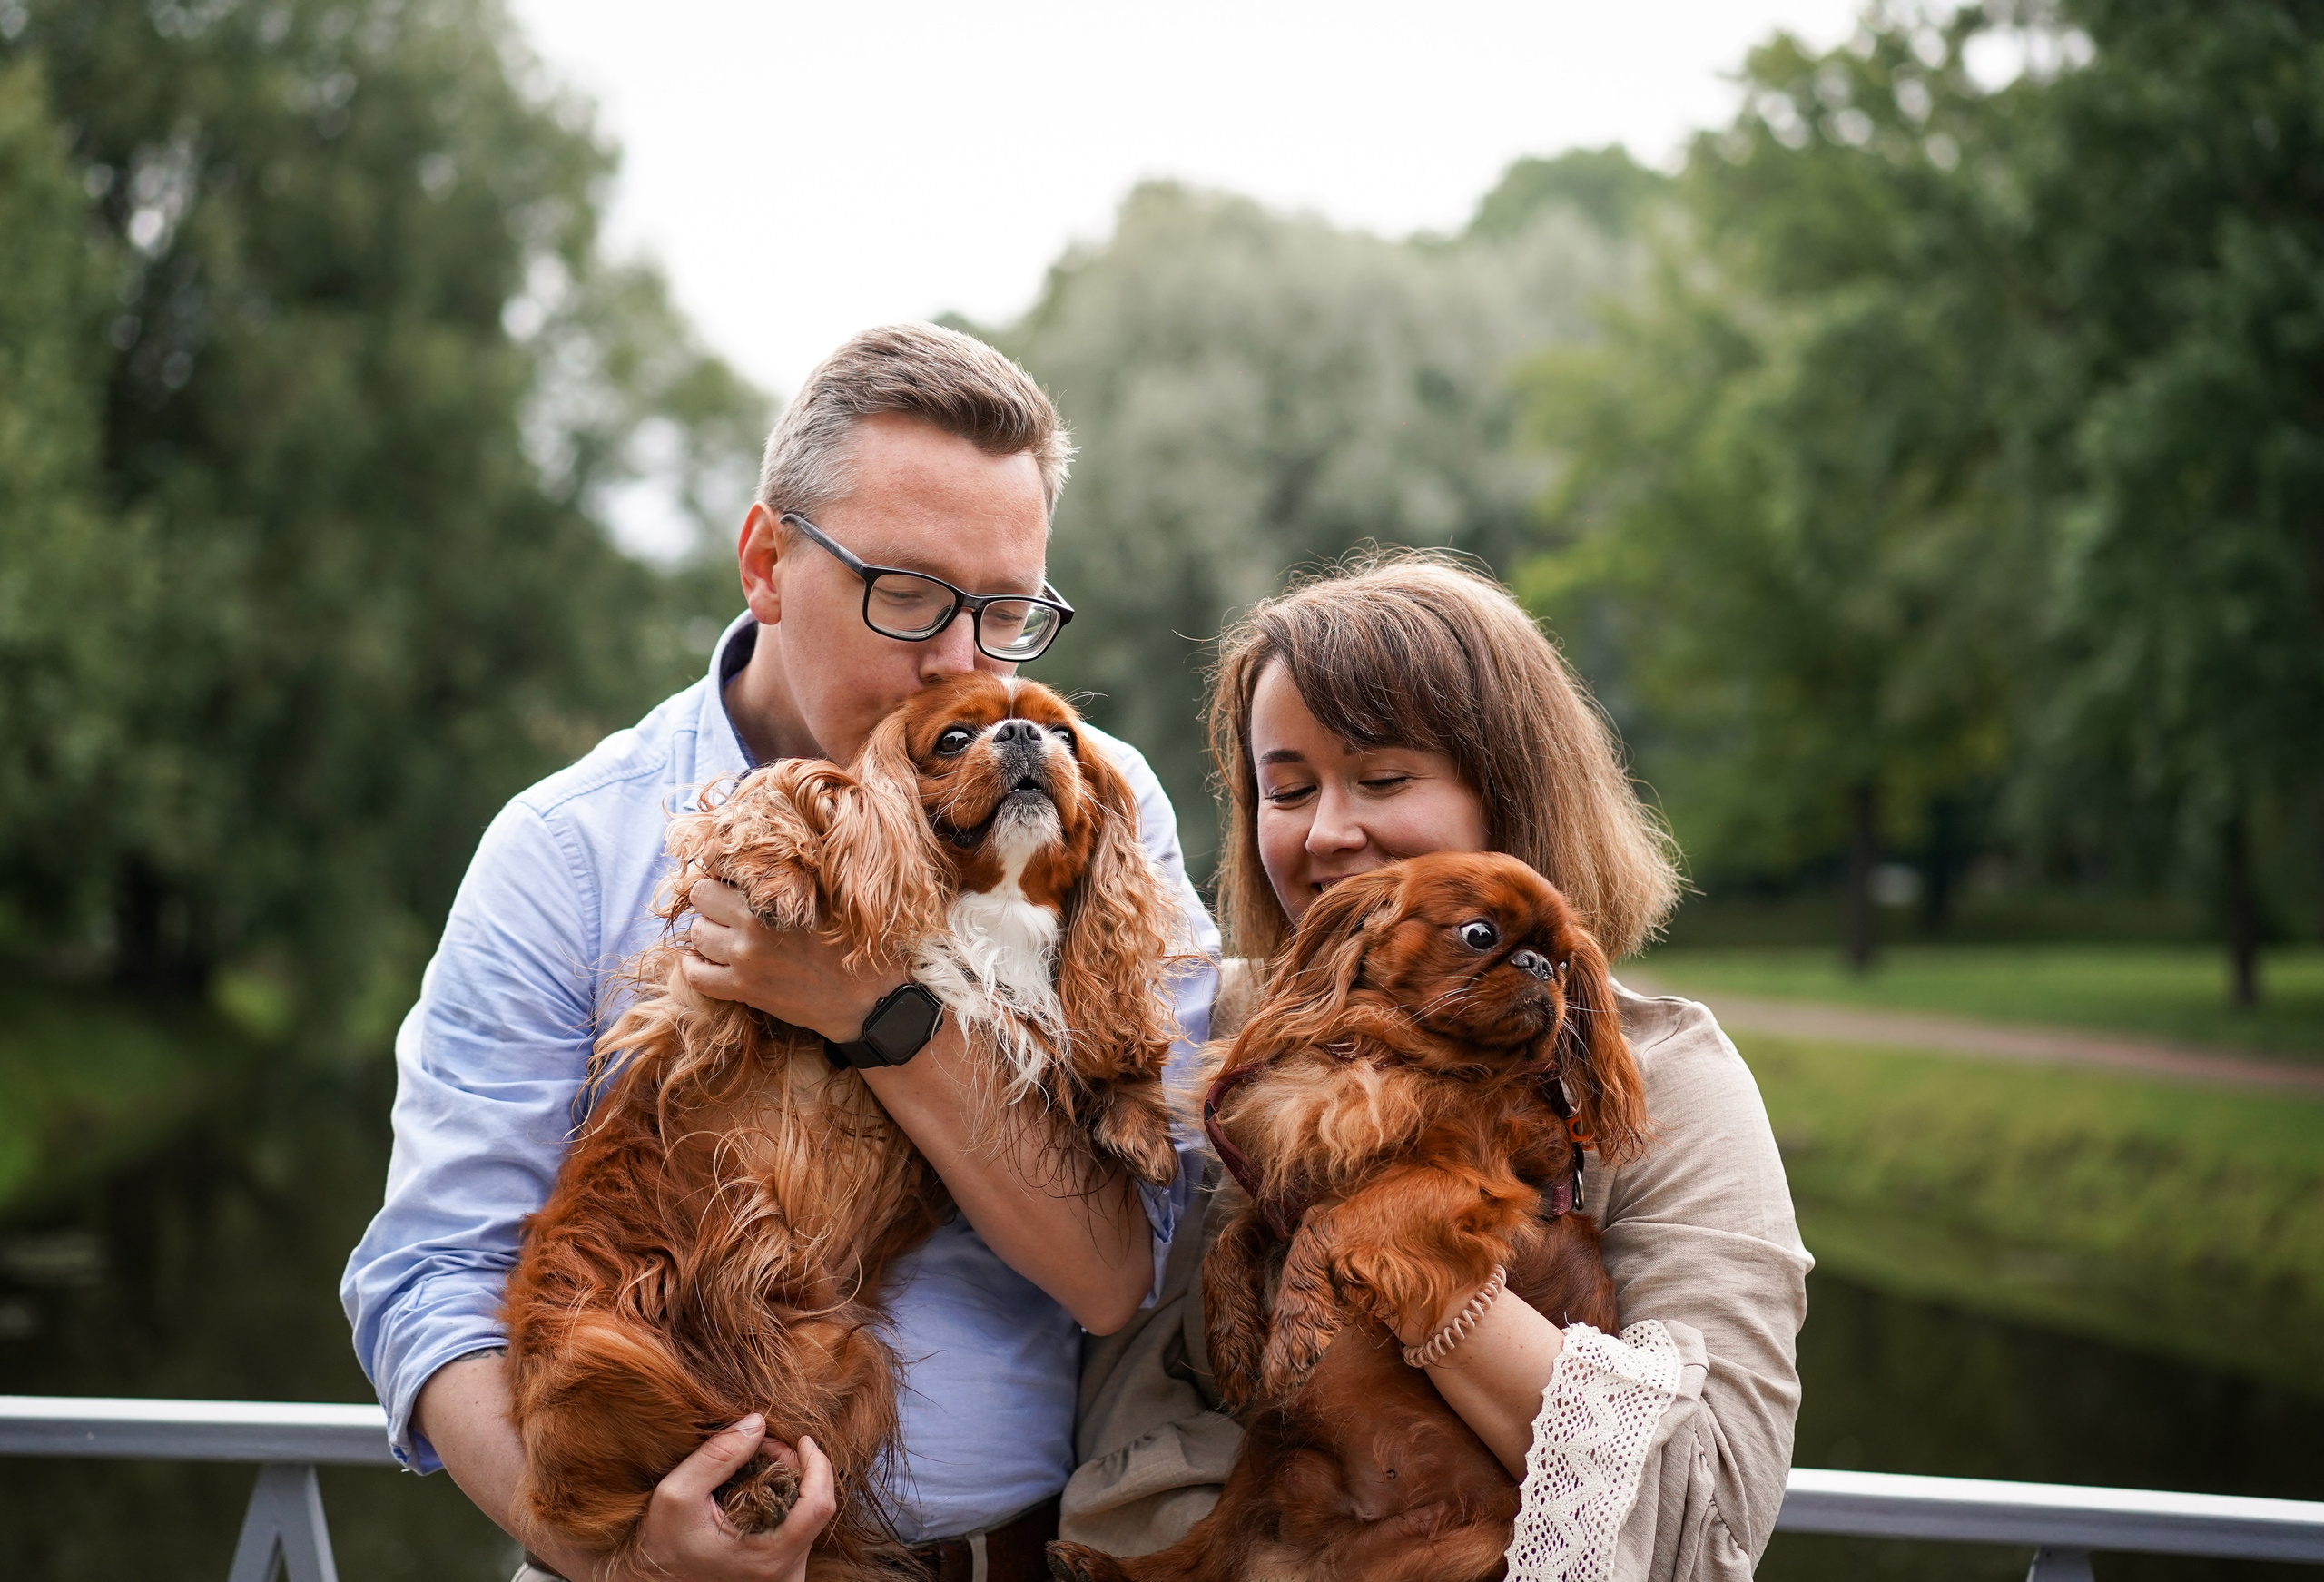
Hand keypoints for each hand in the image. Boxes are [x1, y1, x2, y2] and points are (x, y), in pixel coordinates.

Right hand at [627, 1416, 835, 1581]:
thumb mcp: (677, 1493)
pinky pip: (800, 1526)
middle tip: (763, 1448)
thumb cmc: (663, 1541)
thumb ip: (717, 1456)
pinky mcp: (781, 1568)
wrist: (654, 1576)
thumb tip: (758, 1423)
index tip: (801, 1439)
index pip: (819, 1505)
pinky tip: (760, 1489)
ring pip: (810, 1515)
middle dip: (797, 1466)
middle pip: (817, 1505)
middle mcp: (784, 1569)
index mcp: (768, 1556)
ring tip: (757, 1466)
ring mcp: (785, 1571)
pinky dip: (787, 1499)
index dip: (817, 1464)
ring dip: (791, 1481)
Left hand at [680, 878, 903, 1041]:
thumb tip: (770, 855)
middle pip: (700, 897)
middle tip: (729, 906)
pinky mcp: (743, 991)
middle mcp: (752, 926)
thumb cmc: (857, 945)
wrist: (867, 1001)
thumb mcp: (833, 898)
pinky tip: (709, 960)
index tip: (730, 876)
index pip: (720, 868)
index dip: (721, 869)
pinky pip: (697, 976)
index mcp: (774, 897)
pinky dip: (696, 966)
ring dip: (708, 931)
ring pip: (696, 934)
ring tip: (729, 934)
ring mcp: (744, 961)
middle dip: (711, 898)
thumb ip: (795, 878)